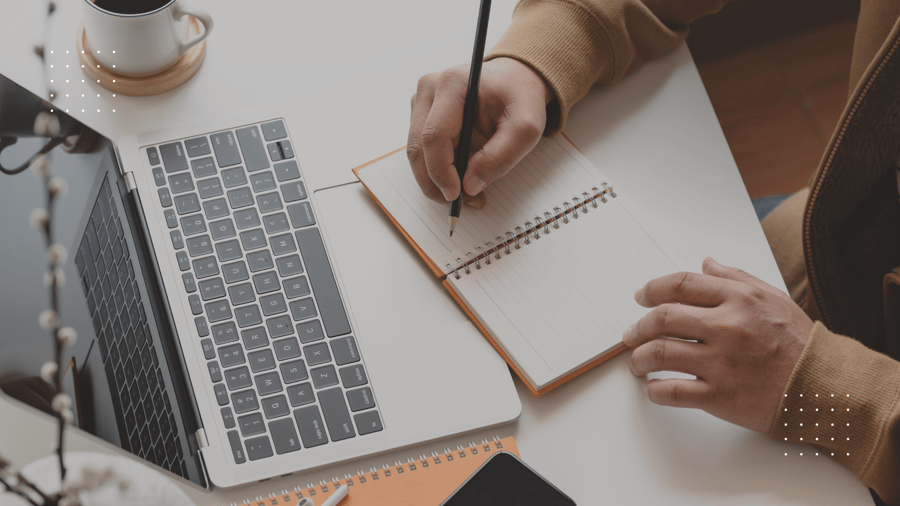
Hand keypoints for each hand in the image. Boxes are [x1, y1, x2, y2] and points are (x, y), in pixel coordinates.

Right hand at [407, 57, 552, 207]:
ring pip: (417, 153)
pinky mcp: (422, 114)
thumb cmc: (520, 99)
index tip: (456, 195)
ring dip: (436, 181)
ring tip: (468, 193)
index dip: (441, 171)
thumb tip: (469, 186)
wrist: (515, 81)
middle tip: (460, 203)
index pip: (433, 136)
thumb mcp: (525, 129)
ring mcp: (422, 101)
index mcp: (453, 84)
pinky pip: (423, 151)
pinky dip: (438, 171)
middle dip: (435, 183)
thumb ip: (500, 157)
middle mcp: (429, 89)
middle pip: (418, 148)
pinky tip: (461, 178)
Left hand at [623, 257, 813, 431]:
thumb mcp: (771, 298)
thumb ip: (735, 278)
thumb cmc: (798, 343)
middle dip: (638, 326)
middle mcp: (726, 327)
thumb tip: (706, 264)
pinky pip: (672, 391)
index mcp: (738, 299)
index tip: (641, 296)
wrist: (824, 386)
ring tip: (637, 362)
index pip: (680, 285)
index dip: (652, 289)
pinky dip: (655, 390)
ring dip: (639, 358)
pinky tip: (652, 388)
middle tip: (630, 334)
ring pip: (660, 354)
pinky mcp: (720, 395)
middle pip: (662, 318)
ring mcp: (721, 362)